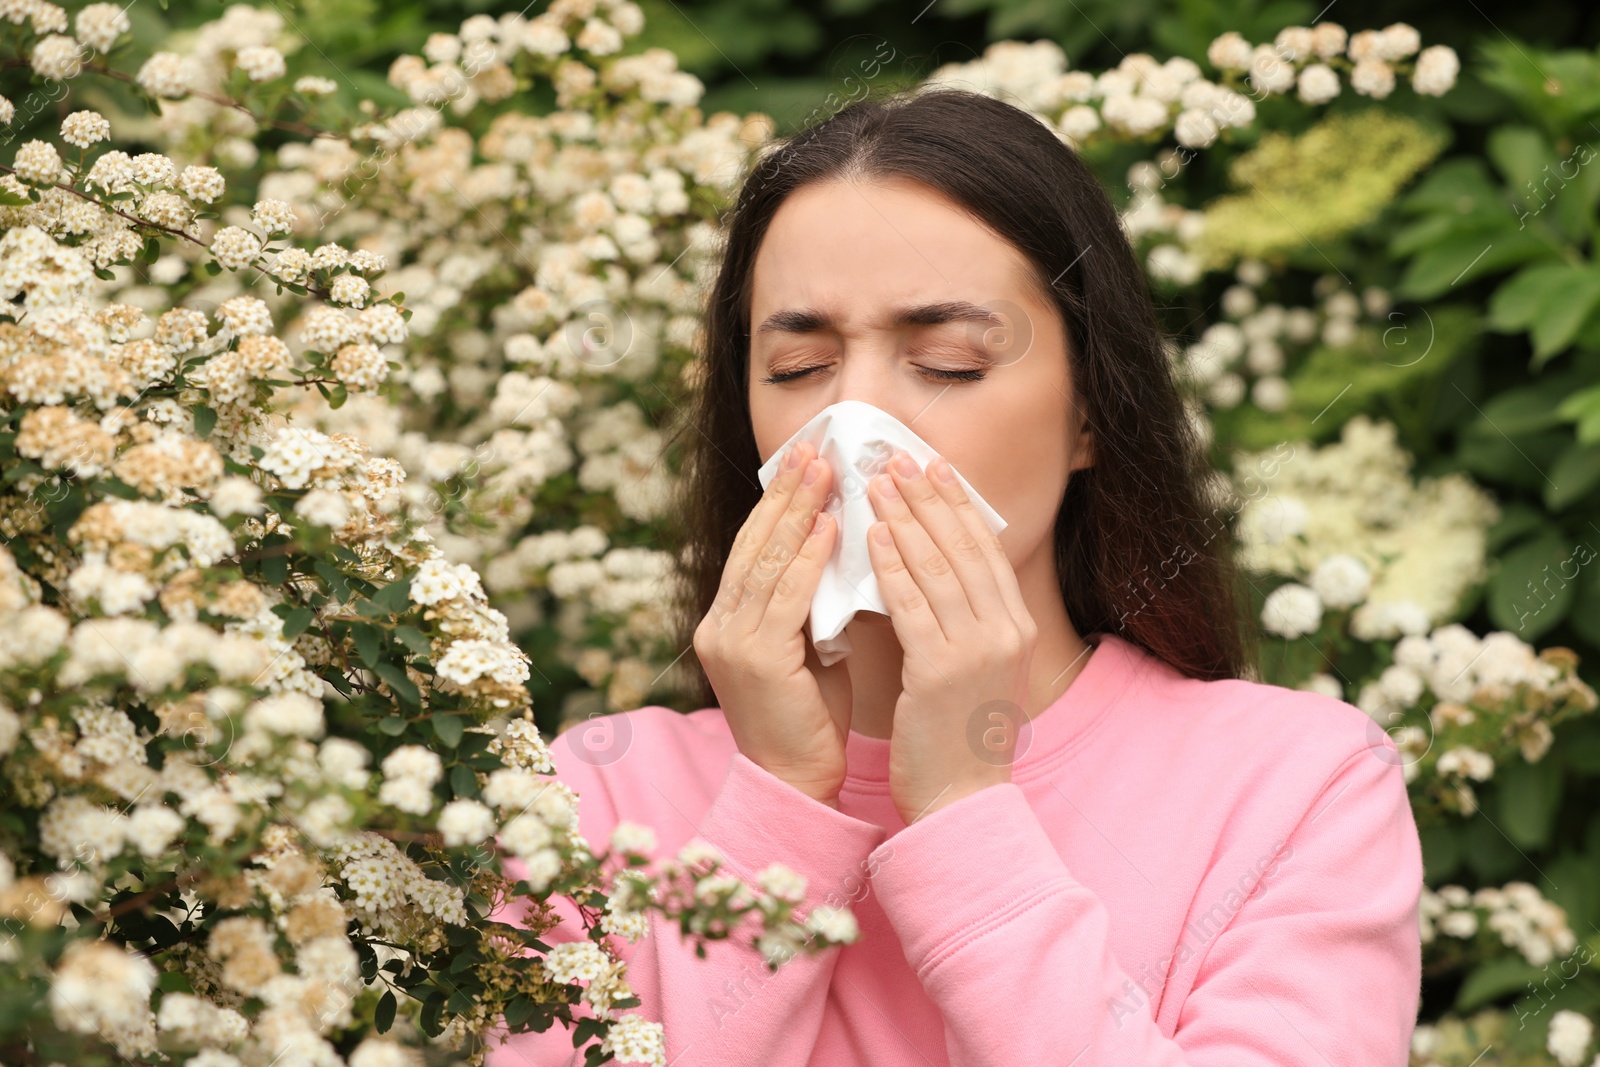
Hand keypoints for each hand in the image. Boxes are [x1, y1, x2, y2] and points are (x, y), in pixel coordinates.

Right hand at [693, 439, 854, 806]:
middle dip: (786, 492)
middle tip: (814, 445)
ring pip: (765, 562)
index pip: (753, 546)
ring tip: (824, 471)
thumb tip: (846, 543)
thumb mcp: (809, 645)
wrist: (795, 783)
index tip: (806, 458)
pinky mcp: (753, 661)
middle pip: (753, 543)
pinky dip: (806, 559)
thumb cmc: (810, 715)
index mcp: (728, 620)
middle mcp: (719, 625)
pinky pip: (784, 598)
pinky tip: (828, 528)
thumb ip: (813, 599)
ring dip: (797, 512)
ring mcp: (730, 642)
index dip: (778, 500)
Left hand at [866, 449, 1037, 825]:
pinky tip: (872, 538)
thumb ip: (962, 617)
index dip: (956, 502)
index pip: (984, 547)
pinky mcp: (942, 671)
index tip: (931, 466)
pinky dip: (892, 567)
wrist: (962, 800)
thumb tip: (928, 564)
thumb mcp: (974, 665)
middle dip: (928, 496)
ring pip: (937, 567)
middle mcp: (1005, 630)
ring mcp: (977, 650)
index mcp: (1015, 625)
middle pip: (963, 546)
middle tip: (896, 457)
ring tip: (875, 484)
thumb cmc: (957, 733)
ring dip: (904, 518)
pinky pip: (912, 606)